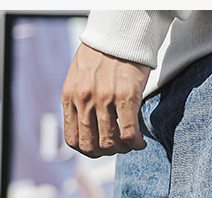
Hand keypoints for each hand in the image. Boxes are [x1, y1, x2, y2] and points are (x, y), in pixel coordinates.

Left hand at [62, 42, 150, 157]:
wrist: (120, 31)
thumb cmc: (102, 53)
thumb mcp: (79, 76)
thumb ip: (79, 99)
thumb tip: (85, 124)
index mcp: (71, 96)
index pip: (73, 140)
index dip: (88, 151)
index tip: (100, 148)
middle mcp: (84, 99)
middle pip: (92, 146)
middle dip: (106, 152)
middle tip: (117, 147)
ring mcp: (104, 98)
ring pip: (111, 143)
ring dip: (123, 149)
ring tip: (131, 143)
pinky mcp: (125, 96)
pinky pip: (129, 133)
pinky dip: (135, 144)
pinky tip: (140, 141)